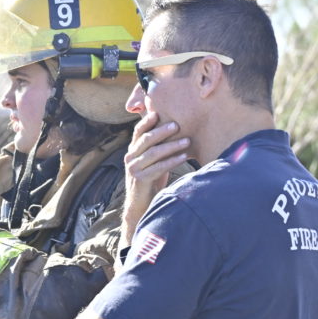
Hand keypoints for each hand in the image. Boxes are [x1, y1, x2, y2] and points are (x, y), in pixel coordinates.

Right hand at [122, 112, 188, 241]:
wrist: (141, 205)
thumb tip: (174, 131)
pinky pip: (158, 167)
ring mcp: (134, 169)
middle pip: (146, 140)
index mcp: (133, 151)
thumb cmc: (151, 180)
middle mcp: (130, 157)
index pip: (138, 132)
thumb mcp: (153, 162)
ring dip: (171, 146)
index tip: (158, 113)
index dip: (146, 121)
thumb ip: (157, 148)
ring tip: (186, 141)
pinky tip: (184, 157)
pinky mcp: (140, 180)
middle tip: (177, 125)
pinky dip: (172, 161)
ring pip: (153, 153)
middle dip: (162, 131)